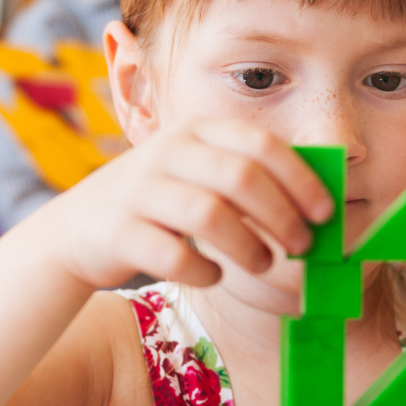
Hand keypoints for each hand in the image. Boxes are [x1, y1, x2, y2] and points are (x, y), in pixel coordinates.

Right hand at [41, 118, 334, 288]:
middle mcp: (167, 151)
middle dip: (282, 216)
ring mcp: (140, 190)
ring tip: (263, 264)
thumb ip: (245, 177)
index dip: (300, 179)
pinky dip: (205, 271)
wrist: (79, 229)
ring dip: (249, 246)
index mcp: (195, 131)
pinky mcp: (120, 231)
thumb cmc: (160, 204)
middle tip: (303, 246)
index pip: (260, 144)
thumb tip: (316, 207)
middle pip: (241, 177)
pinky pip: (176, 255)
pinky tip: (213, 275)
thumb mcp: (198, 174)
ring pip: (210, 215)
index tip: (326, 213)